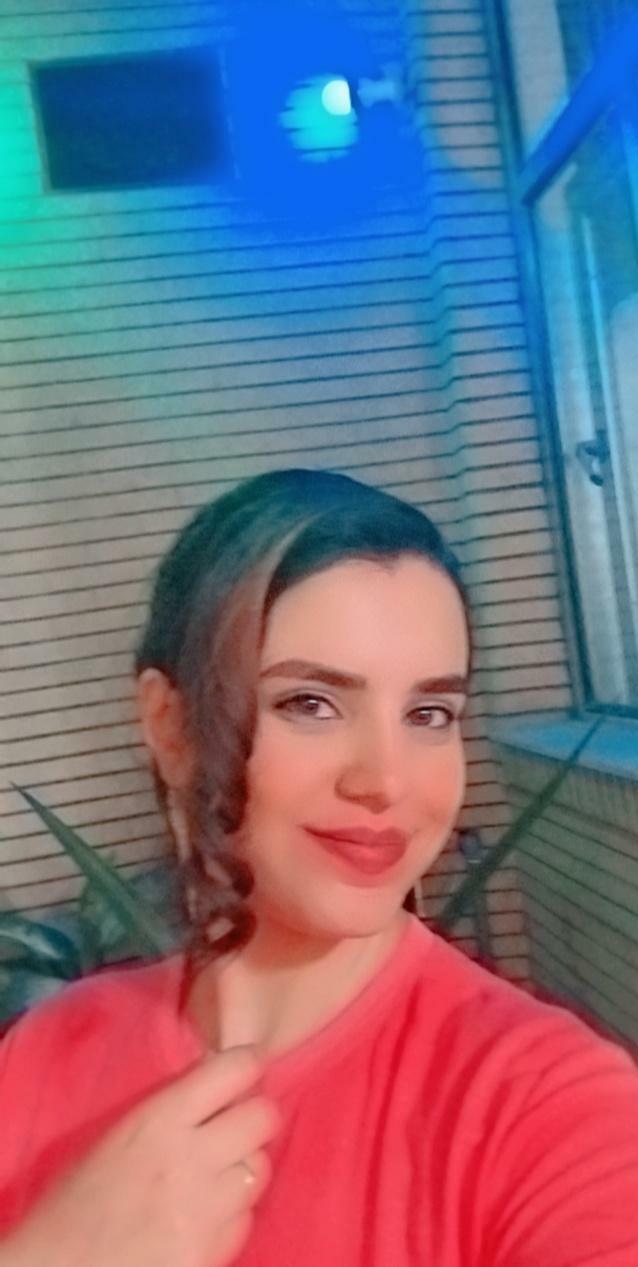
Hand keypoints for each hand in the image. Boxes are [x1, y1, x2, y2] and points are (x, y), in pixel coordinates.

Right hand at [2, 1045, 279, 1266]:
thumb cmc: (72, 1205)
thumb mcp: (114, 1137)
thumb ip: (168, 1110)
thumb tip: (213, 1086)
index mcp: (157, 1120)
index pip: (234, 1070)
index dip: (247, 1066)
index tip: (248, 1069)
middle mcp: (188, 1158)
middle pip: (263, 1117)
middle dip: (254, 1118)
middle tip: (237, 1126)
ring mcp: (204, 1208)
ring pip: (259, 1169)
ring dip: (243, 1170)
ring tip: (213, 1178)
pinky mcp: (210, 1251)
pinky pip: (245, 1219)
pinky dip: (232, 1215)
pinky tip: (204, 1216)